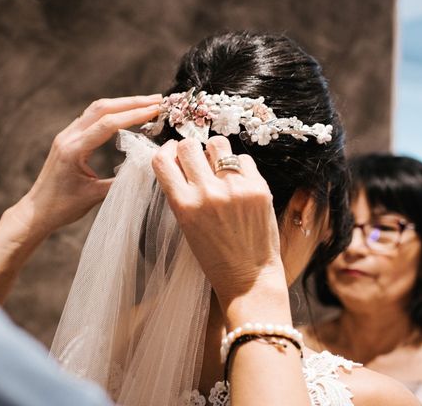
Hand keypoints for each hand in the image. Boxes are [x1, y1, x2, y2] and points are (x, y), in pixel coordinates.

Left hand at [15, 94, 161, 236]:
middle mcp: (68, 137)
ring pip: (97, 109)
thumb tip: (146, 169)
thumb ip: (120, 182)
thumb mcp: (94, 196)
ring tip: (147, 103)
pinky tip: (127, 114)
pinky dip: (112, 111)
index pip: (108, 124)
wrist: (36, 211)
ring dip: (123, 103)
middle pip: (103, 108)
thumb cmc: (62, 208)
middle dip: (132, 102)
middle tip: (157, 100)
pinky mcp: (68, 138)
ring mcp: (66, 135)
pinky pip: (91, 117)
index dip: (135, 115)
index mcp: (74, 149)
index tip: (156, 110)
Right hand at [152, 135, 286, 310]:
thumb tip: (182, 160)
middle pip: (189, 145)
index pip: (163, 161)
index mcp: (184, 205)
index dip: (166, 150)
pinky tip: (240, 183)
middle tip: (198, 159)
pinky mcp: (259, 188)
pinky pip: (244, 159)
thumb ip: (183, 193)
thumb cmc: (215, 256)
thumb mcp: (187, 226)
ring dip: (216, 151)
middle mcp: (207, 193)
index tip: (173, 150)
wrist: (249, 278)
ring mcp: (235, 188)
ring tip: (221, 167)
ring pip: (218, 143)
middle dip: (191, 149)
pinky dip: (240, 167)